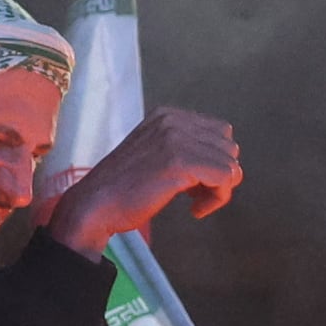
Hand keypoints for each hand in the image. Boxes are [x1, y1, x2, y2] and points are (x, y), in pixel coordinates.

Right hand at [39, 105, 244, 253]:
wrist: (95, 204)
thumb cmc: (125, 188)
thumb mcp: (156, 154)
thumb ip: (185, 148)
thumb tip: (227, 163)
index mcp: (167, 115)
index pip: (220, 132)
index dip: (215, 160)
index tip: (196, 183)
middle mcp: (173, 120)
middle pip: (229, 147)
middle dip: (220, 174)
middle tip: (196, 194)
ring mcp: (176, 139)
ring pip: (231, 164)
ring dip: (219, 190)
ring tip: (194, 202)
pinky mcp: (179, 162)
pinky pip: (225, 179)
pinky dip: (217, 200)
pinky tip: (195, 210)